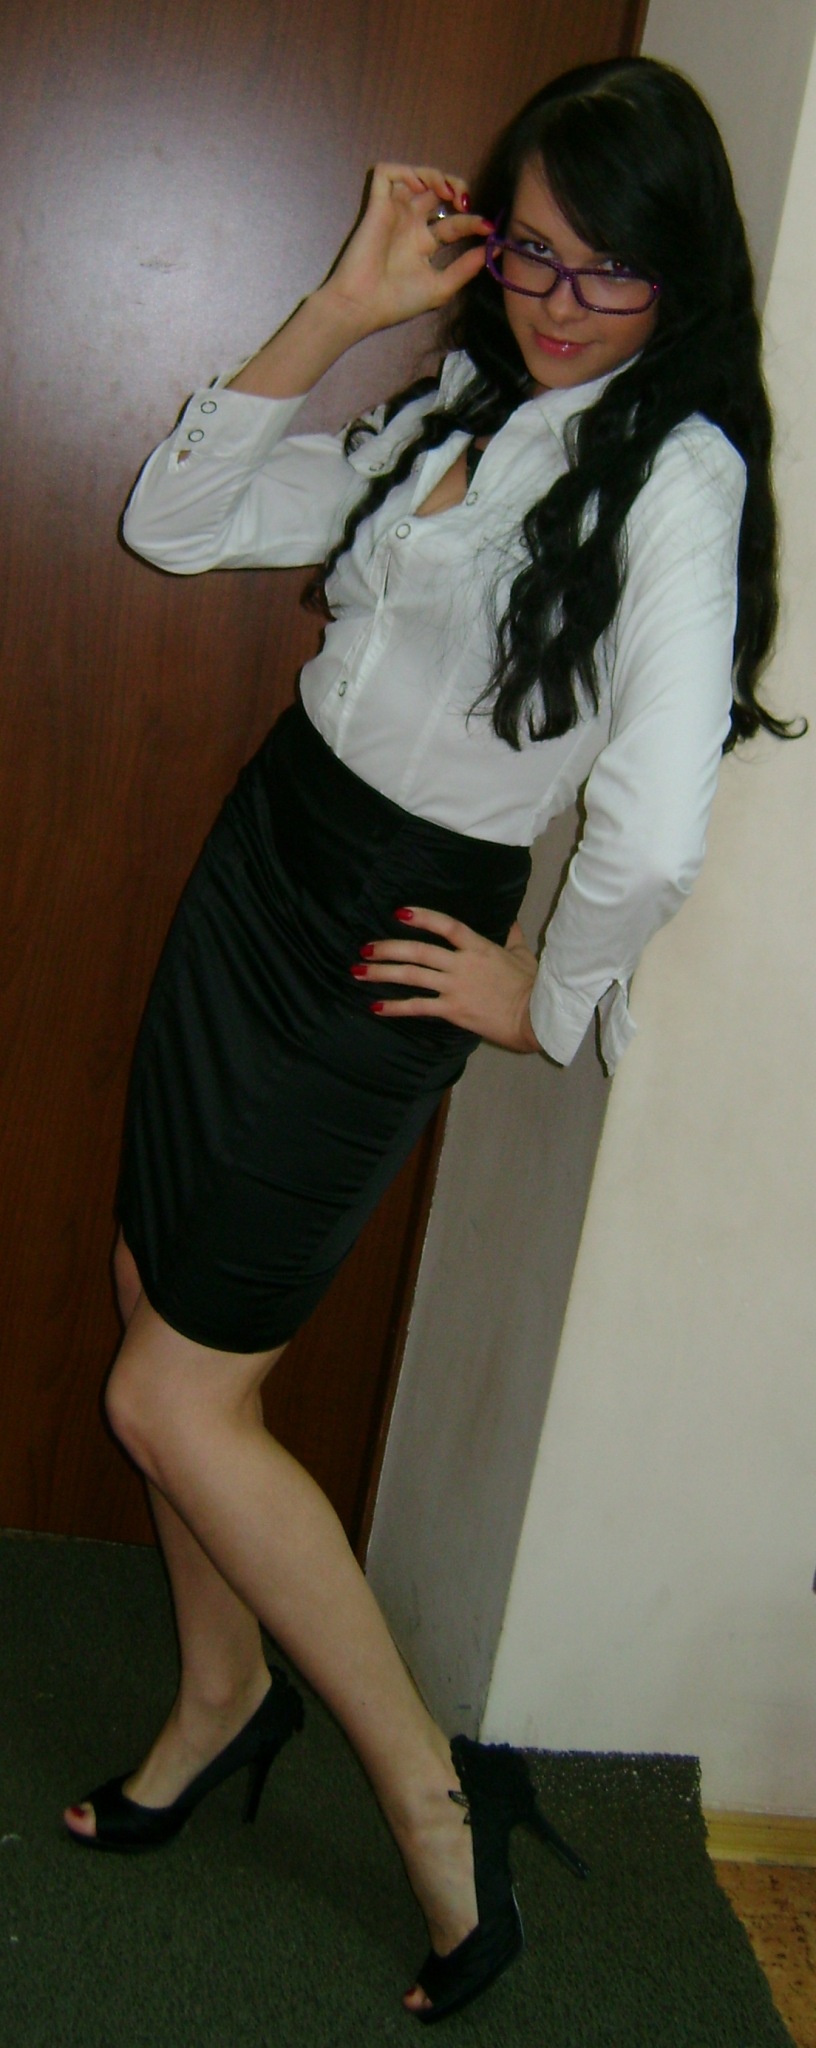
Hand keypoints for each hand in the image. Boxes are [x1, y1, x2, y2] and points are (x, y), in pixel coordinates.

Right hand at [319, 162, 491, 336]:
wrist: (363, 306)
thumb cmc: (399, 301)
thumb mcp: (441, 287)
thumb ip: (467, 267)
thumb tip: (495, 249)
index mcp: (424, 243)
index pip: (454, 222)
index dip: (473, 220)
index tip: (488, 229)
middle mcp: (410, 224)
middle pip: (436, 190)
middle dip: (456, 186)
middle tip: (464, 201)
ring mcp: (394, 212)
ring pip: (416, 175)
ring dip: (436, 176)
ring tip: (447, 193)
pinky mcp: (376, 204)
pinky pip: (387, 173)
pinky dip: (406, 172)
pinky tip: (419, 189)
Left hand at [353, 908, 541, 1052]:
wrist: (535, 1016)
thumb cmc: (531, 984)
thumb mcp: (522, 953)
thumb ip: (512, 934)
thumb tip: (511, 918)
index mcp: (478, 947)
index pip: (447, 925)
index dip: (422, 916)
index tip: (399, 913)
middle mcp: (462, 964)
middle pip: (418, 951)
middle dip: (388, 948)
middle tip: (365, 948)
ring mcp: (455, 987)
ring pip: (412, 976)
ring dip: (382, 973)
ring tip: (359, 971)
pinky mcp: (452, 1010)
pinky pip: (418, 1007)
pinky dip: (395, 1007)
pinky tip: (376, 1007)